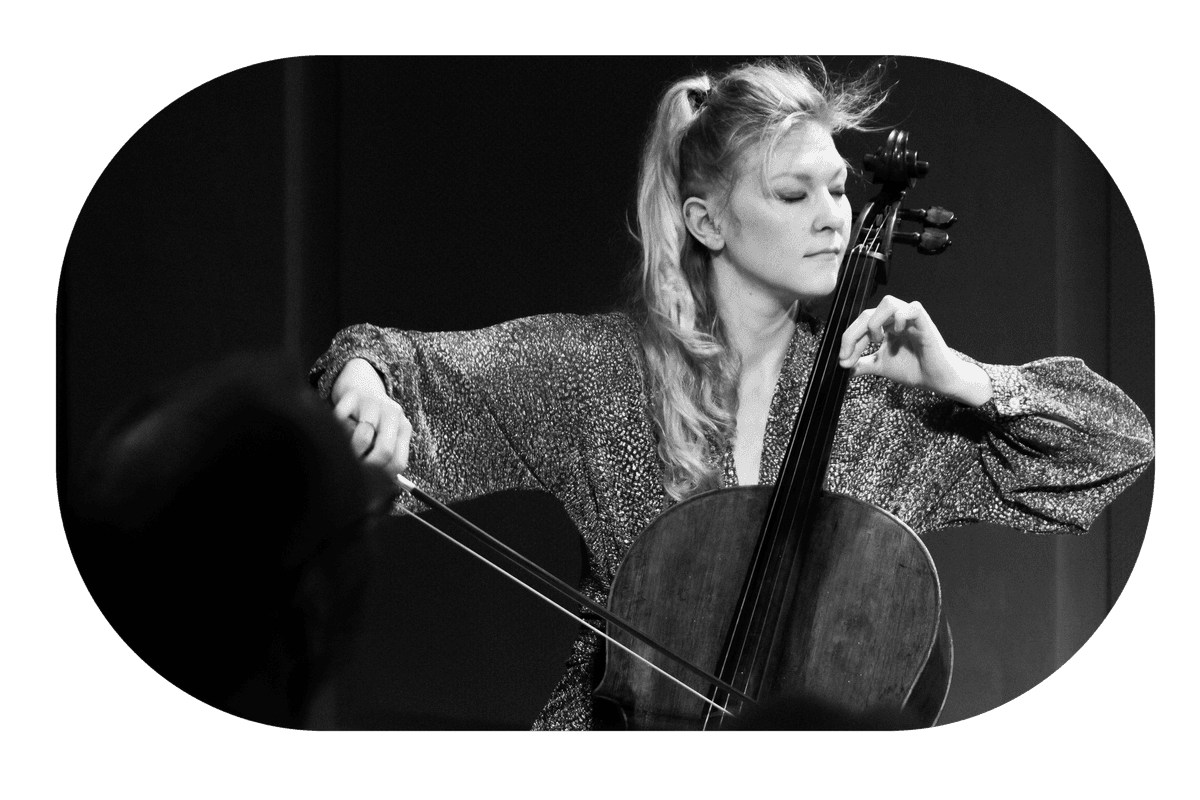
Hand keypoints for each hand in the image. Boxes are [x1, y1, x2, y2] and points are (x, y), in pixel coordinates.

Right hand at [331, 358, 412, 477]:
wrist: (360, 380)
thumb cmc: (372, 418)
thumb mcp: (386, 434)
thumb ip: (385, 458)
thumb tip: (379, 489)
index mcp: (404, 427)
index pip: (398, 462)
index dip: (382, 476)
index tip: (369, 482)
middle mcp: (393, 413)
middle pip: (384, 451)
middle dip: (366, 466)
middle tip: (353, 469)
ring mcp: (373, 403)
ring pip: (361, 437)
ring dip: (350, 446)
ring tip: (345, 444)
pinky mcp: (352, 395)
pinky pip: (340, 420)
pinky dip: (335, 428)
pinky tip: (337, 427)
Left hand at [838, 295, 992, 406]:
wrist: (936, 380)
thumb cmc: (913, 369)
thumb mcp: (880, 367)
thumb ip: (862, 364)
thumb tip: (841, 366)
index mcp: (885, 326)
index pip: (860, 324)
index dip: (848, 340)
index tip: (842, 360)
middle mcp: (895, 319)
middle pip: (867, 313)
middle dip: (853, 334)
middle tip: (848, 356)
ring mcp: (910, 319)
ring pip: (888, 302)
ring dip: (876, 321)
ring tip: (878, 340)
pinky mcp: (925, 323)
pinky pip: (913, 308)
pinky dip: (901, 318)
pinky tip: (898, 333)